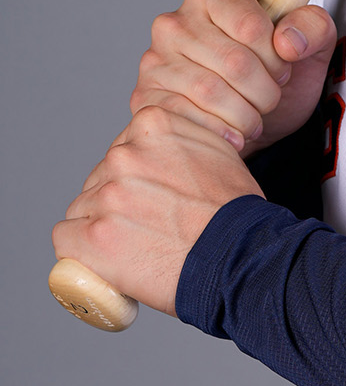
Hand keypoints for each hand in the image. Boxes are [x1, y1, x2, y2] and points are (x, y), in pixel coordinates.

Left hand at [52, 106, 261, 314]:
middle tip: (146, 225)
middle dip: (117, 200)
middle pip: (102, 178)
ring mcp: (107, 195)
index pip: (124, 148)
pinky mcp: (93, 236)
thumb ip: (187, 139)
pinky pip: (66, 238)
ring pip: (83, 208)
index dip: (136, 176)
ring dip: (100, 226)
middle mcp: (124, 154)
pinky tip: (104, 259)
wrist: (240, 255)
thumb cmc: (235, 211)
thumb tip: (171, 146)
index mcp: (152, 125)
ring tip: (134, 247)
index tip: (151, 196)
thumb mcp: (219, 151)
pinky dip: (81, 252)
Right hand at [130, 0, 336, 155]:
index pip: (250, 25)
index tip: (283, 65)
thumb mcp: (311, 47)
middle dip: (265, 90)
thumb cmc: (276, 74)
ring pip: (210, 93)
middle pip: (234, 62)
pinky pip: (186, 119)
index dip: (276, 55)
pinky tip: (233, 134)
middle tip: (270, 96)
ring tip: (254, 116)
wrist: (253, 120)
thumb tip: (287, 41)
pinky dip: (220, 132)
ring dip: (246, 114)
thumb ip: (313, 27)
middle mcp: (174, 22)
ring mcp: (155, 61)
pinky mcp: (146, 99)